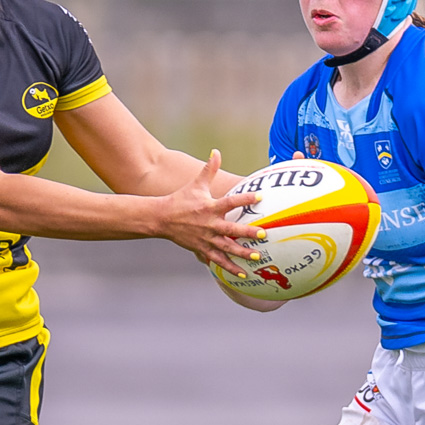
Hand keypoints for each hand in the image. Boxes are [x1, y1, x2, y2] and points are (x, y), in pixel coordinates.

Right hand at [153, 150, 262, 270]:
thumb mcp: (196, 184)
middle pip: (231, 230)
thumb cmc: (181, 199)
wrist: (162, 218)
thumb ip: (209, 169)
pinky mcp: (202, 249)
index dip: (245, 198)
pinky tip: (242, 273)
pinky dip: (229, 268)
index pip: (231, 201)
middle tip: (263, 234)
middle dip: (247, 233)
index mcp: (210, 207)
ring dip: (242, 253)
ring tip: (257, 257)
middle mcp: (209, 224)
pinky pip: (218, 260)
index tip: (260, 196)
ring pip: (227, 248)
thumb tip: (216, 151)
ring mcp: (206, 239)